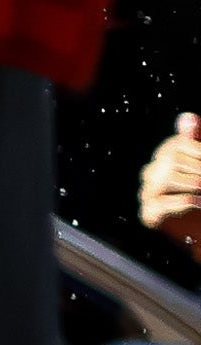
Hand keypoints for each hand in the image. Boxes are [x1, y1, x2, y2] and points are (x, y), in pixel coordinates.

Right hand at [145, 113, 200, 246]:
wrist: (197, 227)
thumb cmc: (200, 191)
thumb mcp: (199, 163)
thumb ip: (193, 139)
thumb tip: (188, 117)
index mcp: (166, 156)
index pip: (177, 144)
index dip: (197, 150)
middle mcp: (153, 171)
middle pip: (170, 159)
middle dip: (198, 169)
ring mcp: (148, 192)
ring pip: (165, 178)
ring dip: (192, 184)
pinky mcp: (148, 213)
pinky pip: (160, 203)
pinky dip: (182, 202)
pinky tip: (198, 202)